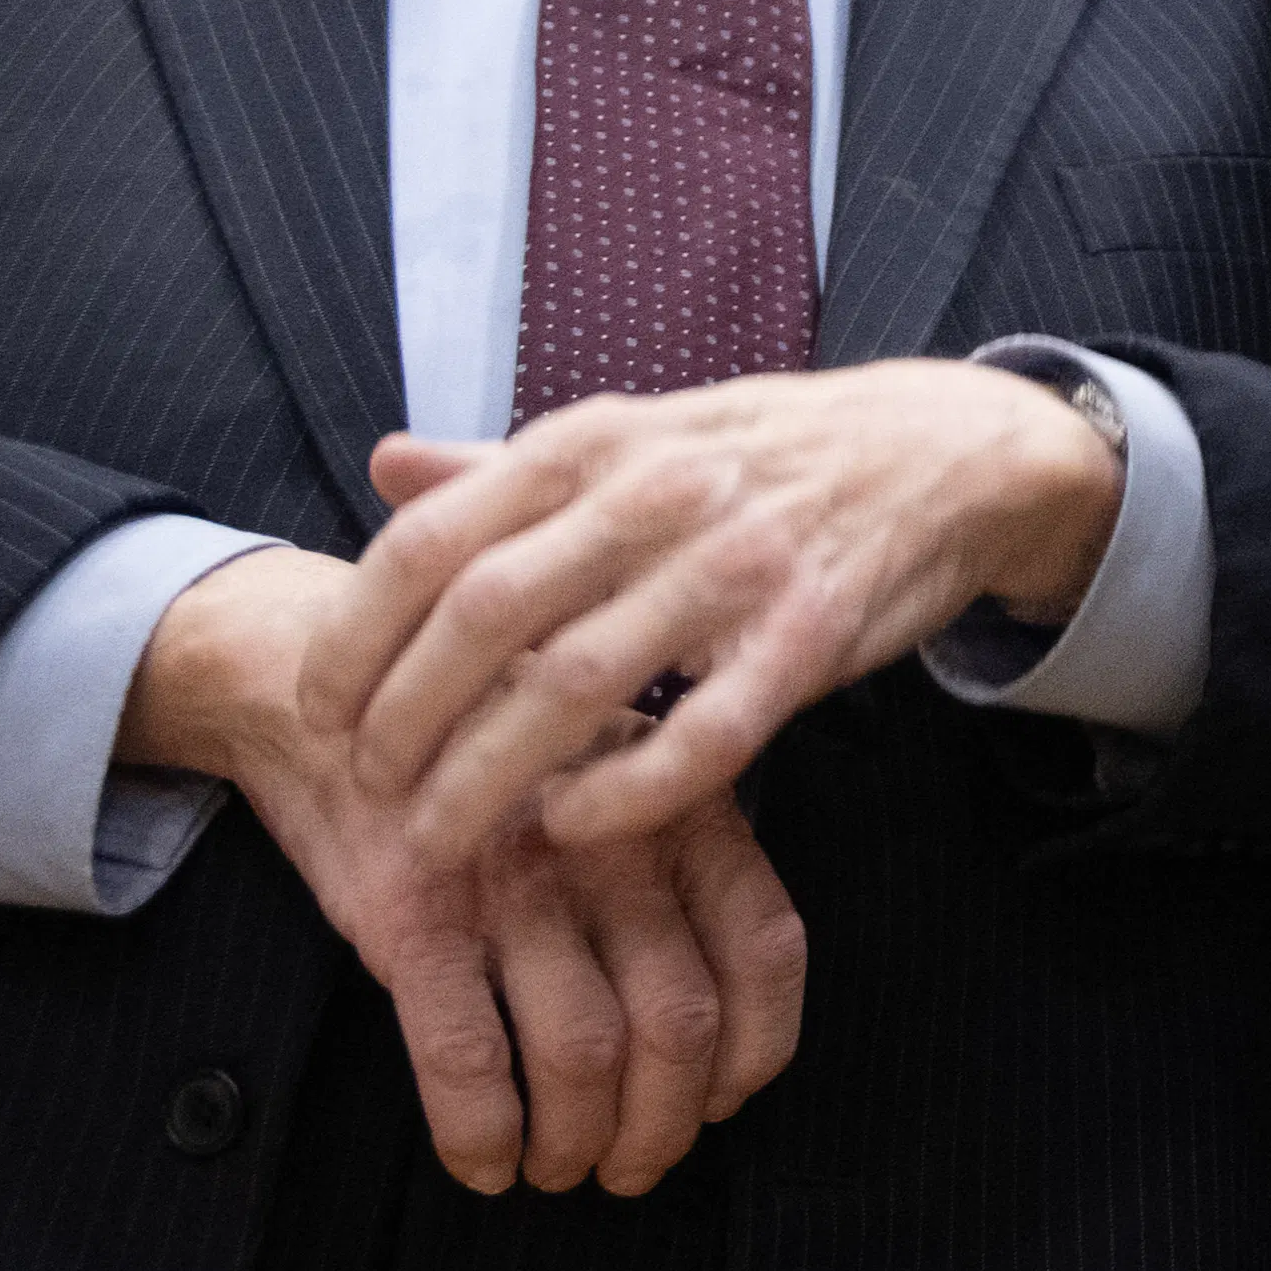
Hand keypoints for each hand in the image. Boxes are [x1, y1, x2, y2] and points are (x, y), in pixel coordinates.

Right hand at [124, 544, 808, 1192]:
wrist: (323, 680)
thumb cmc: (485, 743)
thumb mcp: (615, 769)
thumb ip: (680, 852)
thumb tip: (728, 1003)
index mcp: (678, 806)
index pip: (764, 947)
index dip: (755, 1050)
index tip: (725, 1098)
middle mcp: (608, 844)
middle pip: (679, 1021)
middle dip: (664, 1122)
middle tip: (636, 1164)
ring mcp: (509, 879)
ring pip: (585, 1052)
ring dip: (579, 1141)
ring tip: (563, 1169)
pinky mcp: (409, 915)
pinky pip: (467, 1057)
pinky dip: (483, 1135)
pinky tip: (485, 1166)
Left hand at [316, 365, 1123, 861]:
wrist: (951, 451)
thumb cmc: (769, 455)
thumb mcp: (637, 433)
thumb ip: (507, 466)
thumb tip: (384, 465)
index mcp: (596, 441)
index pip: (431, 543)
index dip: (355, 637)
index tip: (319, 711)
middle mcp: (658, 492)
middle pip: (484, 620)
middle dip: (404, 721)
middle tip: (370, 792)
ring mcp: (739, 563)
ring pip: (577, 686)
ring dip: (488, 778)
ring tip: (441, 837)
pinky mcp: (812, 634)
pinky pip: (702, 735)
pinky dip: (624, 794)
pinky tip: (574, 827)